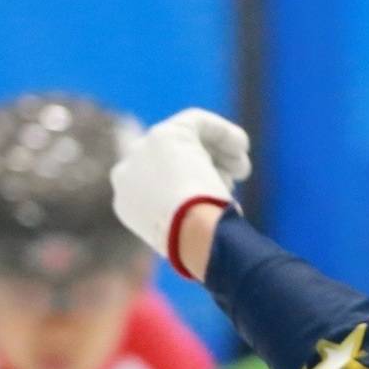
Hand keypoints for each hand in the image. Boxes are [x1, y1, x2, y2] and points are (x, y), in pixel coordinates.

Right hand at [110, 109, 250, 278]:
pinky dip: (222, 132)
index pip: (161, 185)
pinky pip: (195, 122)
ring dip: (218, 153)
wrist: (190, 236)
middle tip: (233, 182)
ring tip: (242, 172)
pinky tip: (243, 145)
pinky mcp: (164, 135)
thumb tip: (217, 215)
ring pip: (185, 142)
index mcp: (127, 205)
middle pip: (172, 161)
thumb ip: (193, 222)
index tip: (218, 196)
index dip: (191, 187)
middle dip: (206, 168)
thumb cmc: (198, 247)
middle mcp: (126, 175)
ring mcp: (141, 152)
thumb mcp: (192, 240)